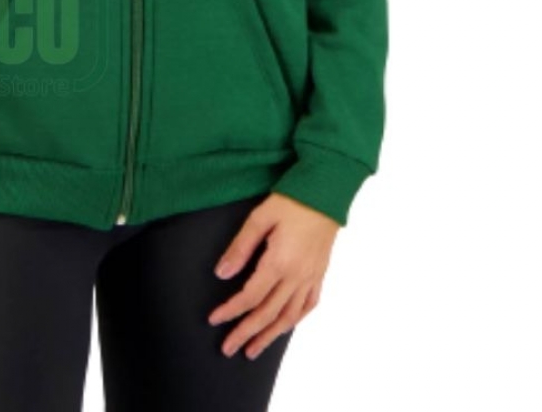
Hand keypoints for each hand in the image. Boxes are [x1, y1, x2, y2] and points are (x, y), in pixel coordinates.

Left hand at [208, 193, 339, 359]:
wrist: (326, 192)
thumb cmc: (291, 200)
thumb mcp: (259, 218)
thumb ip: (240, 247)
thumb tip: (221, 273)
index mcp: (279, 262)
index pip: (250, 296)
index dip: (231, 311)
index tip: (214, 320)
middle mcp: (297, 276)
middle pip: (267, 313)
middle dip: (246, 332)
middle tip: (228, 349)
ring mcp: (310, 278)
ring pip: (288, 316)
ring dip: (269, 336)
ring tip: (252, 350)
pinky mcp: (319, 274)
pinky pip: (308, 306)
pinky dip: (294, 320)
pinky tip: (284, 327)